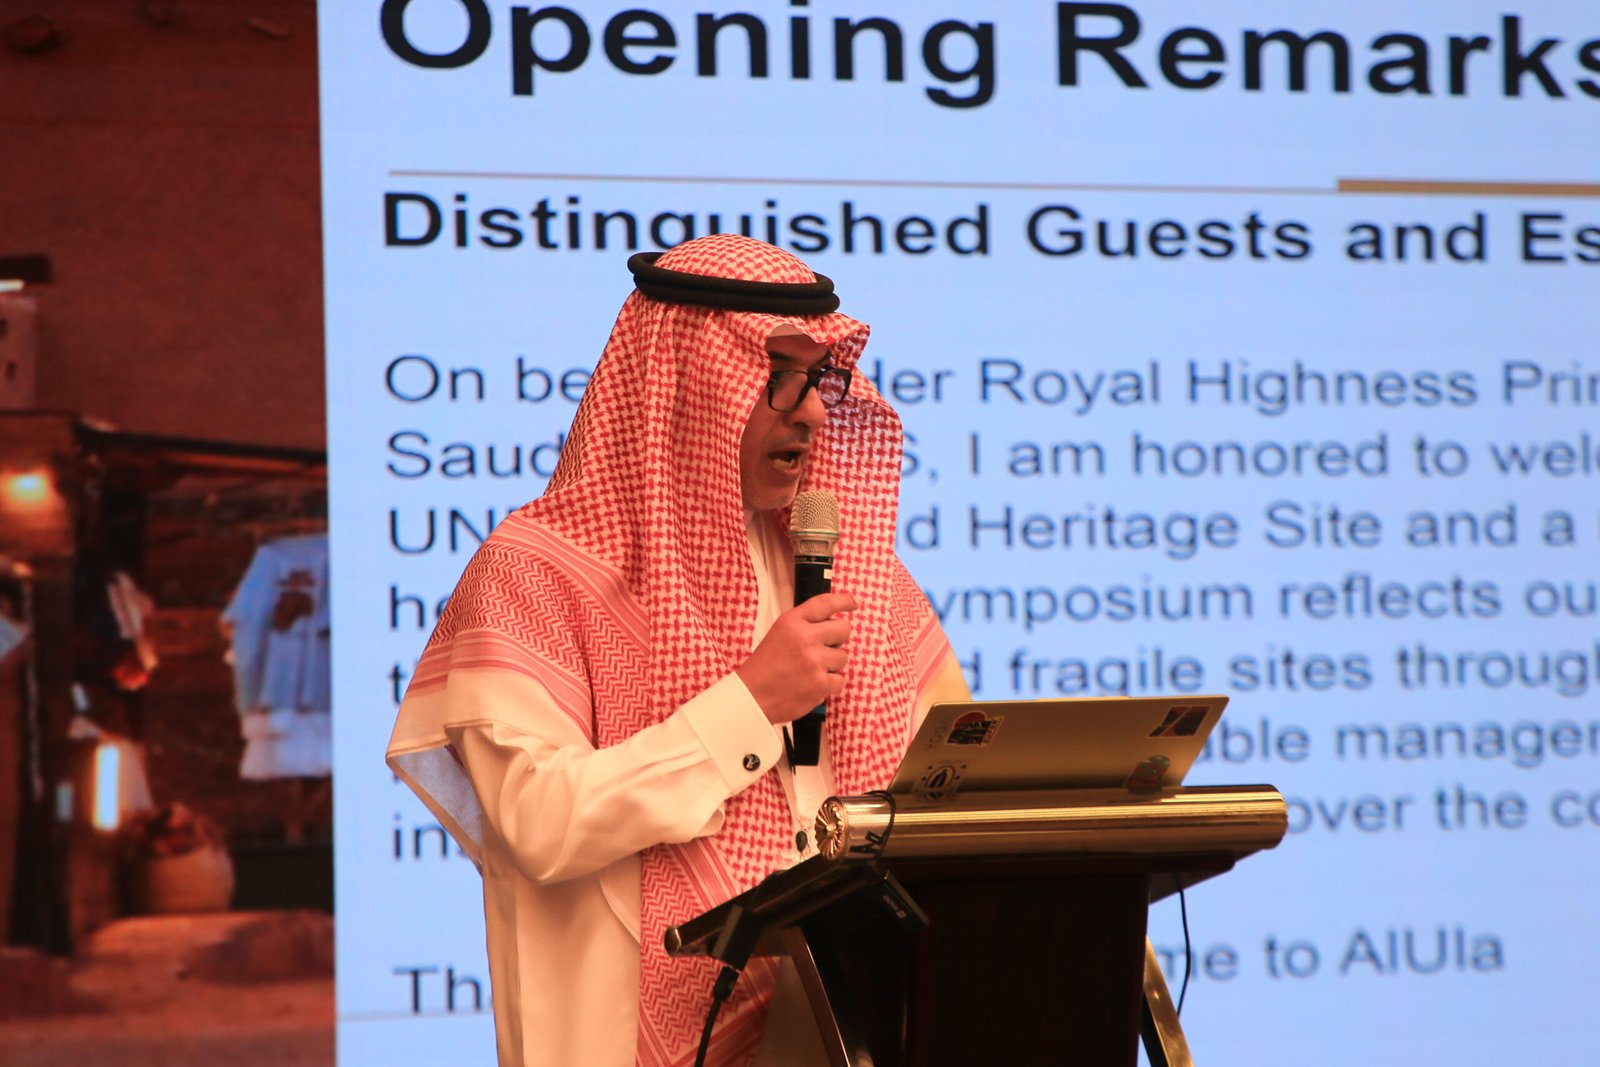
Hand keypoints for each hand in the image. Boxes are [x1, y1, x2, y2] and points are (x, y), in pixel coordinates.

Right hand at [736, 592, 857, 724]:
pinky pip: (841, 680)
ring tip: (811, 670)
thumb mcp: (779, 633)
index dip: (844, 601)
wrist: (752, 697)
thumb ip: (804, 625)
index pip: (826, 603)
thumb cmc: (765, 666)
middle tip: (824, 648)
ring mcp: (814, 661)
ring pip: (843, 656)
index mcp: (793, 622)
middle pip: (844, 629)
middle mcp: (805, 637)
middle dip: (838, 639)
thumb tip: (833, 622)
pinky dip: (830, 684)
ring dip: (832, 664)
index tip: (854, 603)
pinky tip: (813, 684)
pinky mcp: (821, 684)